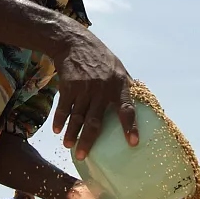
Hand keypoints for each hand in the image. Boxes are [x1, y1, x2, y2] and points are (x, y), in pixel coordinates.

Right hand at [51, 32, 138, 159]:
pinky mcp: (68, 86)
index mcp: (119, 85)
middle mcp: (102, 88)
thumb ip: (127, 87)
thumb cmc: (101, 58)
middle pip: (95, 120)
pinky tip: (58, 130)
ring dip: (72, 133)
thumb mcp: (119, 68)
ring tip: (69, 146)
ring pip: (77, 117)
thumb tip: (141, 103)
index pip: (127, 109)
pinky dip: (60, 120)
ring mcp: (84, 88)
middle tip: (83, 155)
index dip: (130, 127)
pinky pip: (64, 108)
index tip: (133, 143)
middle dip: (88, 140)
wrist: (75, 42)